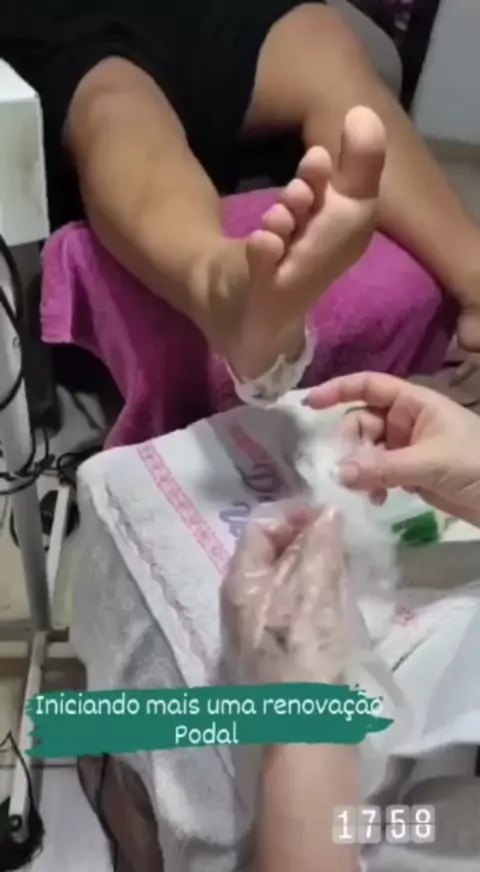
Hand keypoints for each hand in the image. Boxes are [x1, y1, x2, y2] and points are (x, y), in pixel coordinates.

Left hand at [221, 507, 346, 684]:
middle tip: (346, 542)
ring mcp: (254, 633)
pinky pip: (292, 611)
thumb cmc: (303, 656)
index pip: (260, 526)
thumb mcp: (313, 591)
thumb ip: (319, 546)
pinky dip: (315, 599)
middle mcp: (239, 603)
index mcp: (240, 582)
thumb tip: (326, 511)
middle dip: (308, 540)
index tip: (332, 515)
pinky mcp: (274, 657)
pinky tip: (339, 606)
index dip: (295, 513)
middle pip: (272, 555)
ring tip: (348, 570)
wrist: (300, 737)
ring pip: (284, 584)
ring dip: (314, 570)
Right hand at [306, 371, 479, 525]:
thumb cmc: (477, 465)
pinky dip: (370, 484)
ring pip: (366, 450)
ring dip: (358, 468)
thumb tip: (337, 473)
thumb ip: (382, 467)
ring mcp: (406, 447)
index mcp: (414, 402)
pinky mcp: (409, 473)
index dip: (338, 389)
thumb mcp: (429, 463)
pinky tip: (377, 500)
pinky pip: (376, 472)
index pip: (369, 386)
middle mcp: (407, 420)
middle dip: (350, 443)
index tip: (309, 404)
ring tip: (364, 490)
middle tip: (346, 469)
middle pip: (361, 422)